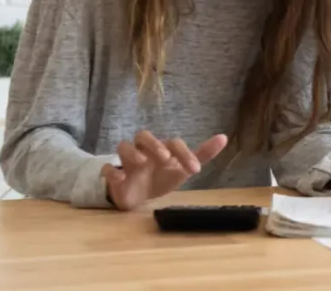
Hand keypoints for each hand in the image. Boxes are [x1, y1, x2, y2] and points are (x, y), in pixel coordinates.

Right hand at [101, 130, 227, 210]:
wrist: (139, 195)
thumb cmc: (161, 176)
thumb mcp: (183, 168)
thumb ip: (202, 154)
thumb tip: (224, 137)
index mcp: (162, 148)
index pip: (173, 142)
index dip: (184, 154)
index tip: (195, 170)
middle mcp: (144, 150)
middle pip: (144, 135)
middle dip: (154, 144)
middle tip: (166, 158)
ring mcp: (127, 162)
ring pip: (123, 146)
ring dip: (132, 152)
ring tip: (142, 162)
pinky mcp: (114, 176)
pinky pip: (106, 169)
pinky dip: (112, 172)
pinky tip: (120, 178)